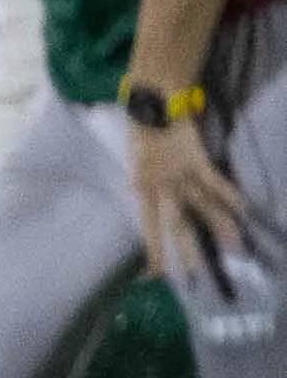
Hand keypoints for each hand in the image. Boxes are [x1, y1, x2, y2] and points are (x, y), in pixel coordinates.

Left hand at [129, 116, 256, 292]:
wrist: (151, 102)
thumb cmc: (142, 132)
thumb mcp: (134, 161)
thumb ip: (140, 181)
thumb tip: (136, 194)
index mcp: (143, 188)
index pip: (147, 227)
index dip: (152, 250)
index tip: (152, 275)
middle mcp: (161, 185)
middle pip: (176, 222)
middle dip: (186, 249)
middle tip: (196, 275)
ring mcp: (179, 172)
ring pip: (202, 204)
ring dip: (219, 225)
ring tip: (234, 246)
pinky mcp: (195, 158)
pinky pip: (213, 179)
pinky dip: (227, 192)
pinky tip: (243, 208)